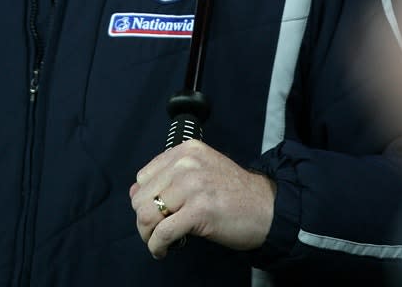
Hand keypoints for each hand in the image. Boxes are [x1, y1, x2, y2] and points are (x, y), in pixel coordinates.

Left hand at [129, 139, 275, 258]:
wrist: (267, 208)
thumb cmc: (234, 193)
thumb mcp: (200, 172)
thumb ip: (168, 177)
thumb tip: (134, 193)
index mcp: (185, 151)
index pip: (143, 177)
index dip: (145, 200)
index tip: (156, 214)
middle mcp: (186, 163)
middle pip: (141, 197)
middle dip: (144, 221)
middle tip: (155, 234)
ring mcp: (193, 186)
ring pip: (147, 215)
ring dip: (148, 236)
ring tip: (158, 243)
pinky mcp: (199, 211)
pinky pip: (163, 232)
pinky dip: (157, 246)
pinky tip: (163, 251)